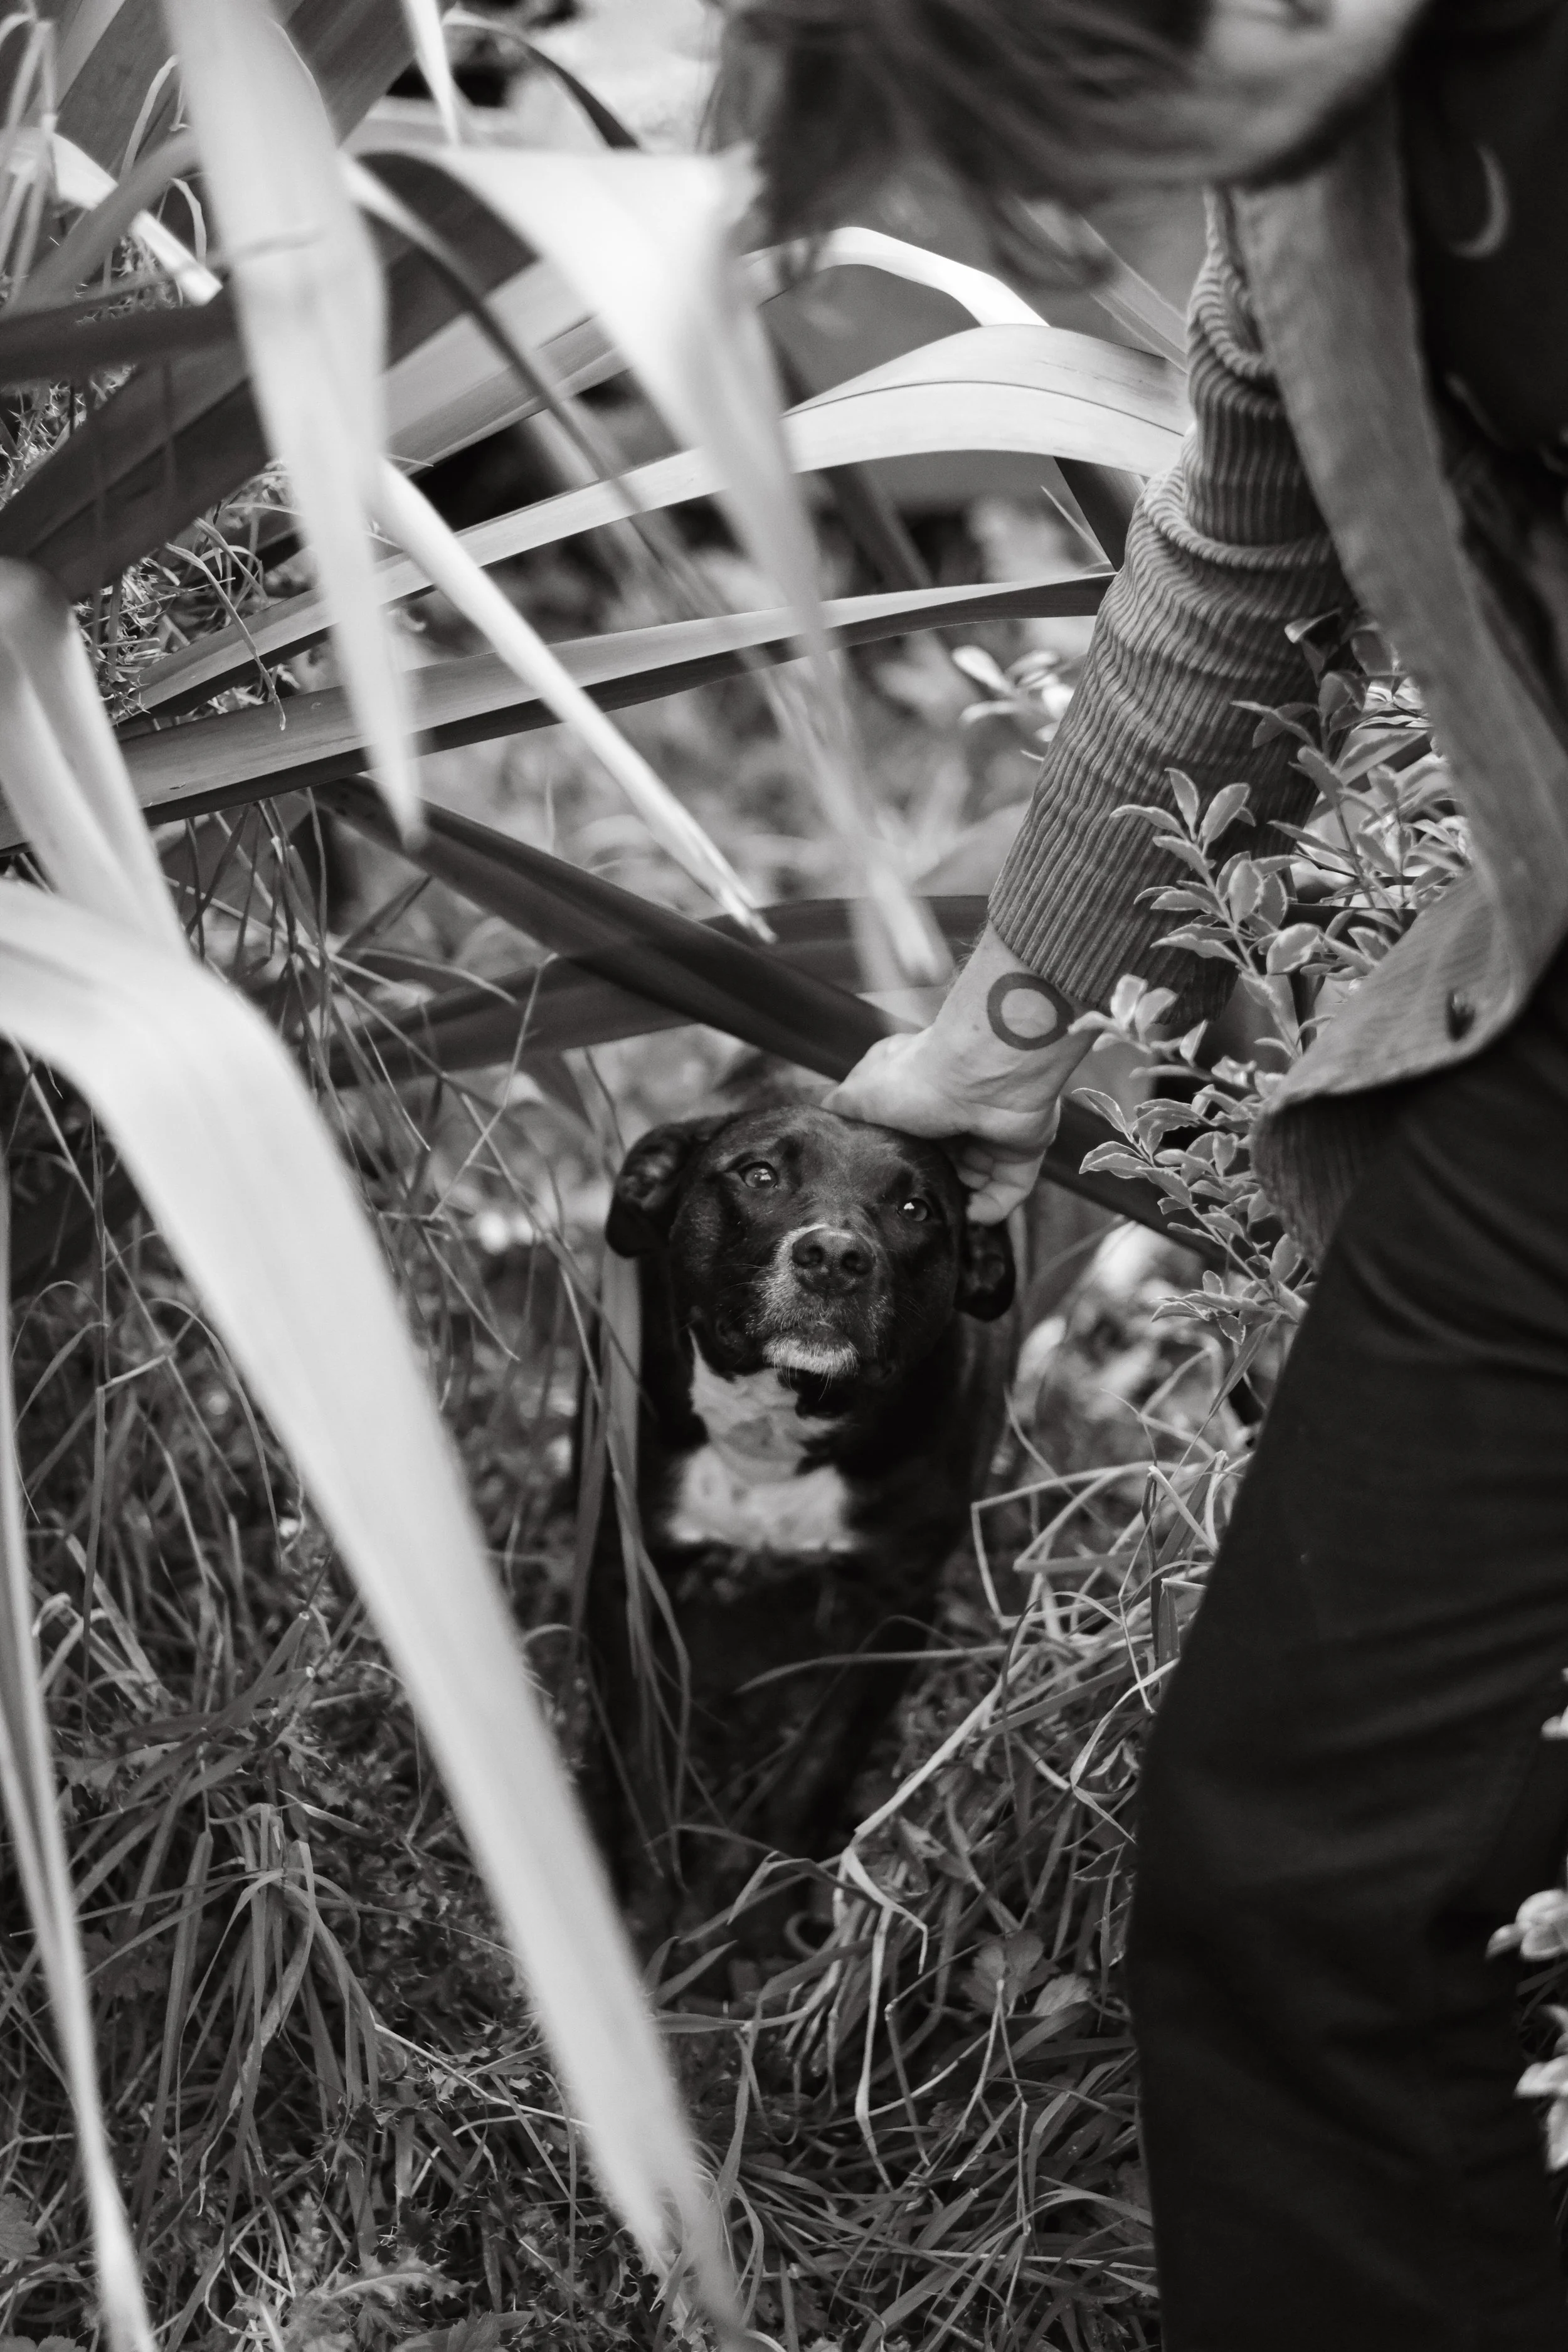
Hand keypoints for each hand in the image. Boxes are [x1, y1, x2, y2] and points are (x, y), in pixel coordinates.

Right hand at [825, 925, 1092, 1221]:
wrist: (983, 1073)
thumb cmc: (918, 1078)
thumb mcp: (861, 1094)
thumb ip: (842, 1108)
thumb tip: (821, 1120)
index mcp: (922, 1092)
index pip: (908, 1130)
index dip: (895, 1156)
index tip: (882, 1182)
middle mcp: (957, 1109)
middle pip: (942, 1158)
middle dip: (926, 1183)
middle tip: (909, 1211)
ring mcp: (992, 1129)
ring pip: (975, 1178)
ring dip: (958, 1200)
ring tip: (939, 1219)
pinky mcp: (1022, 1148)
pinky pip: (1009, 1189)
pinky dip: (992, 1207)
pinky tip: (970, 1217)